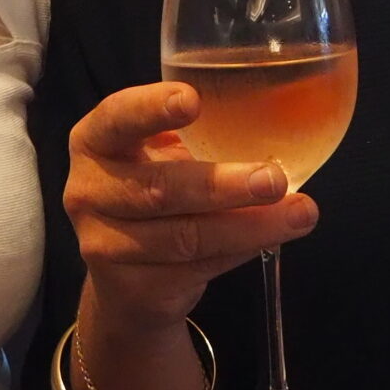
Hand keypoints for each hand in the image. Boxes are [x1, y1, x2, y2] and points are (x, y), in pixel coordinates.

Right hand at [64, 80, 317, 330]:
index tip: (193, 100)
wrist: (127, 280)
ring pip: (185, 238)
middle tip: (274, 178)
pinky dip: (242, 249)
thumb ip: (198, 133)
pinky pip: (197, 268)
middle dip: (221, 185)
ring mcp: (105, 246)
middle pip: (159, 190)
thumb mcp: (160, 153)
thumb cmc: (155, 190)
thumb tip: (279, 116)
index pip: (117, 118)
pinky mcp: (134, 289)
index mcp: (95, 141)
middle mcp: (89, 191)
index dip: (151, 109)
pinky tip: (274, 235)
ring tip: (300, 213)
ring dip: (249, 226)